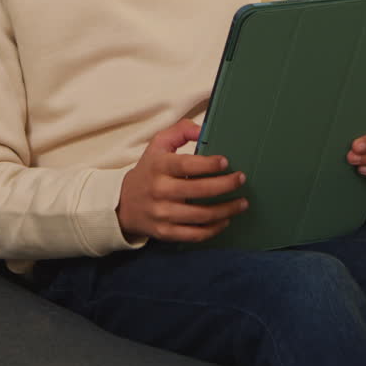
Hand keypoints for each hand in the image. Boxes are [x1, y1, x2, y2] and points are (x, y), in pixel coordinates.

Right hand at [117, 120, 248, 242]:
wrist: (123, 204)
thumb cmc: (148, 172)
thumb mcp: (158, 145)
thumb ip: (180, 131)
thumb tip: (203, 131)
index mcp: (158, 167)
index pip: (185, 165)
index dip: (207, 164)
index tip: (225, 162)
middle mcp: (159, 191)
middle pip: (198, 191)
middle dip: (225, 185)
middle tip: (240, 180)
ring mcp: (162, 214)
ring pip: (201, 215)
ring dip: (226, 209)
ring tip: (241, 203)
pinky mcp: (166, 232)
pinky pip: (195, 234)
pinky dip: (214, 228)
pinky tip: (225, 220)